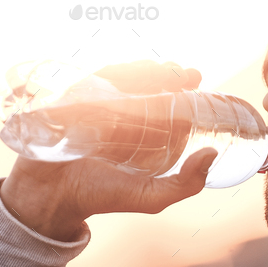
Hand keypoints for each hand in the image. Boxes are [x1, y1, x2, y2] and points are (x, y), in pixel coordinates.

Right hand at [0, 61, 216, 241]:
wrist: (55, 196)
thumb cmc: (102, 197)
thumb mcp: (152, 197)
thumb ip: (186, 184)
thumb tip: (212, 156)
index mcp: (143, 136)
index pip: (167, 106)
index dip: (183, 91)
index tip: (196, 82)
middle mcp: (123, 118)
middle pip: (149, 87)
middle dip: (170, 76)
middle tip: (189, 74)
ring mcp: (99, 107)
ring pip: (126, 79)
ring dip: (147, 69)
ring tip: (166, 70)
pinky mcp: (75, 100)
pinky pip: (97, 79)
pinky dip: (115, 72)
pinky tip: (132, 71)